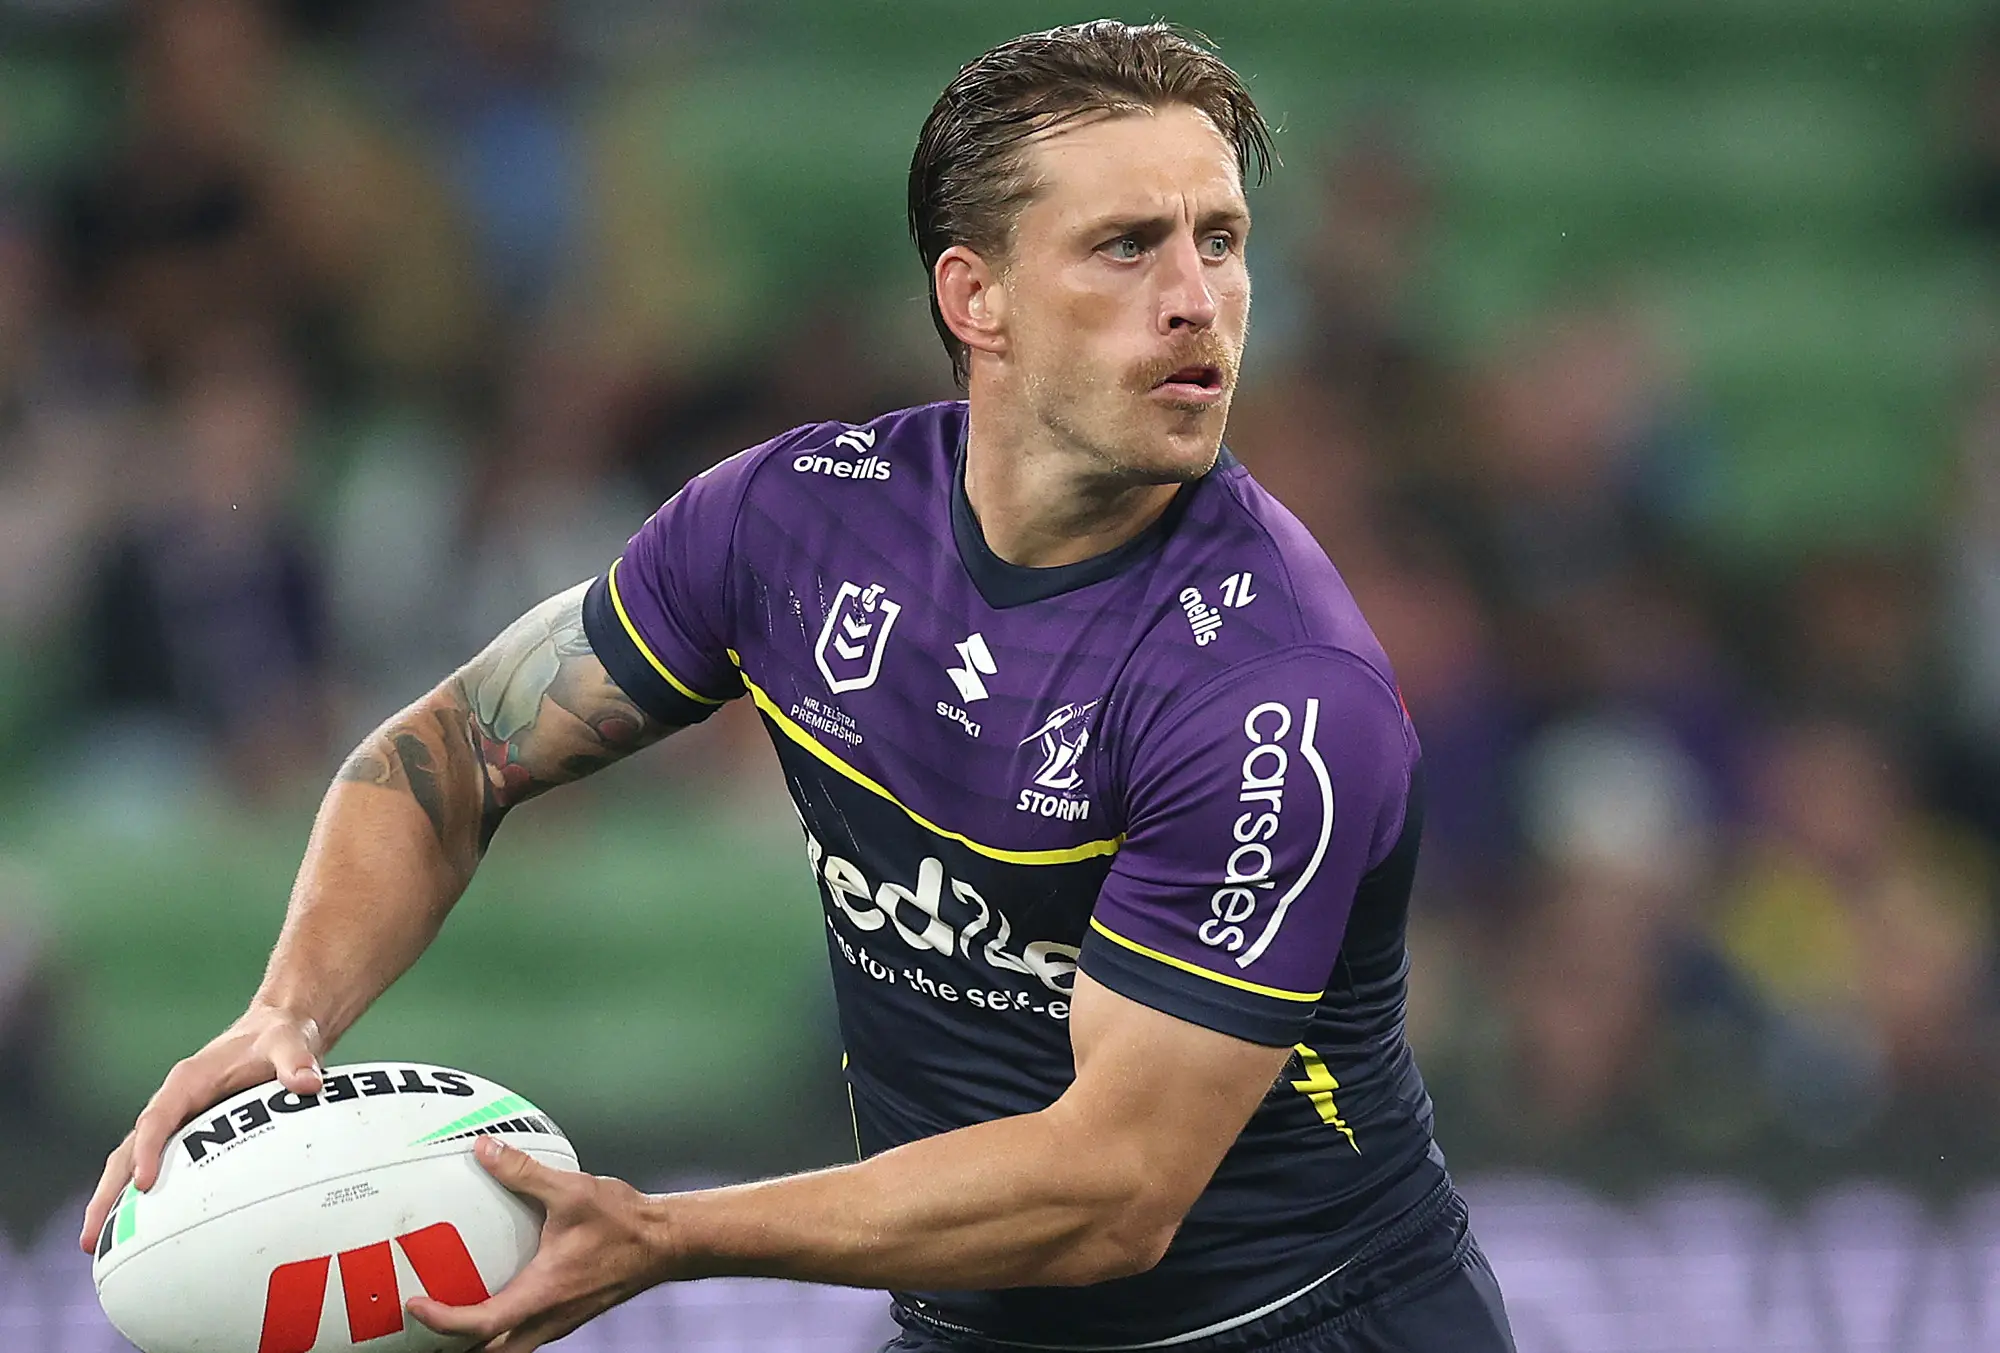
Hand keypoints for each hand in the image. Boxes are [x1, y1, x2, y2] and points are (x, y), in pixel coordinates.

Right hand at [78, 1002, 322, 1252]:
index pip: (158, 1118)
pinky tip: (138, 1234)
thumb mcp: (288, 1042)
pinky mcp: (187, 1135)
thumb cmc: (277, 1038)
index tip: (145, 1183)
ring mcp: (176, 1121)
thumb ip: (295, 1061)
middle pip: (129, 1149)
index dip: (149, 1149)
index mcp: (188, 1081)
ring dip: (112, 1200)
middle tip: (92, 1235)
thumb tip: (309, 1083)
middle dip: (108, 1191)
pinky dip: (140, 1196)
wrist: (276, 1031)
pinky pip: (158, 1167)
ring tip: (94, 1245)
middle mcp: (173, 1103)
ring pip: (132, 1162)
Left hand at [407, 1136, 670, 1351]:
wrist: (665, 1243)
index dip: (442, 1320)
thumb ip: (523, 1172)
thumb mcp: (572, 1191)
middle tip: (427, 1323)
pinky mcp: (568, 1314)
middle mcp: (547, 1318)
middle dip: (454, 1345)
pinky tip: (498, 1294)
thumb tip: (485, 1151)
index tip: (417, 1304)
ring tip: (453, 1315)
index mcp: (541, 1294)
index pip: (479, 1325)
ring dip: (479, 1339)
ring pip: (509, 1348)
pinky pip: (525, 1333)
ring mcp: (559, 1321)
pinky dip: (502, 1326)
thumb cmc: (625, 1225)